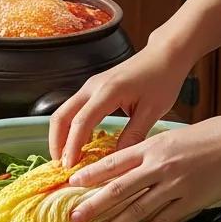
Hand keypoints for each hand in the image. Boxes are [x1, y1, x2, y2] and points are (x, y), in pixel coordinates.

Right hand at [48, 43, 189, 165]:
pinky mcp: (92, 88)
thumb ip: (133, 134)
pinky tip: (78, 142)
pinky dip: (70, 127)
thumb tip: (118, 159)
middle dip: (56, 142)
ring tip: (66, 157)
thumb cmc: (162, 79)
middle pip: (61, 116)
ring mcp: (89, 86)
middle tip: (61, 165)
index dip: (72, 146)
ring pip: (64, 112)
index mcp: (108, 92)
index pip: (81, 122)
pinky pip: (74, 109)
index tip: (70, 167)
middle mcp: (92, 87)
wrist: (164, 55)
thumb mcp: (153, 110)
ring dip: (61, 135)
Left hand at [65, 114, 220, 221]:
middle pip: (118, 189)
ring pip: (138, 209)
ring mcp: (175, 185)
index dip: (90, 174)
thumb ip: (147, 151)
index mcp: (151, 147)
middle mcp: (159, 167)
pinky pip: (164, 220)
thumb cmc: (208, 135)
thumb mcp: (170, 137)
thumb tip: (125, 164)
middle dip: (93, 205)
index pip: (112, 162)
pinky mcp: (192, 201)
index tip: (71, 183)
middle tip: (73, 218)